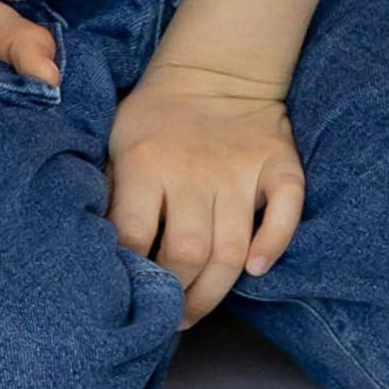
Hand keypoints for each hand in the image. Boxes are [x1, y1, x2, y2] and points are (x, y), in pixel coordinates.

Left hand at [106, 62, 304, 328]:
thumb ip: (112, 192)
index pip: (134, 237)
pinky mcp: (280, 170)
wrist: (216, 70)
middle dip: (175, 296)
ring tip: (194, 313)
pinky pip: (284, 214)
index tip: (131, 298)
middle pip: (186, 253)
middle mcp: (194, 172)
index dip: (133, 276)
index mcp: (145, 164)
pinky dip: (273, 245)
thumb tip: (104, 253)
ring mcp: (240, 173)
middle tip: (168, 318)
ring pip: (231, 250)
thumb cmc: (158, 118)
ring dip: (214, 291)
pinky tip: (257, 270)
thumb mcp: (117, 143)